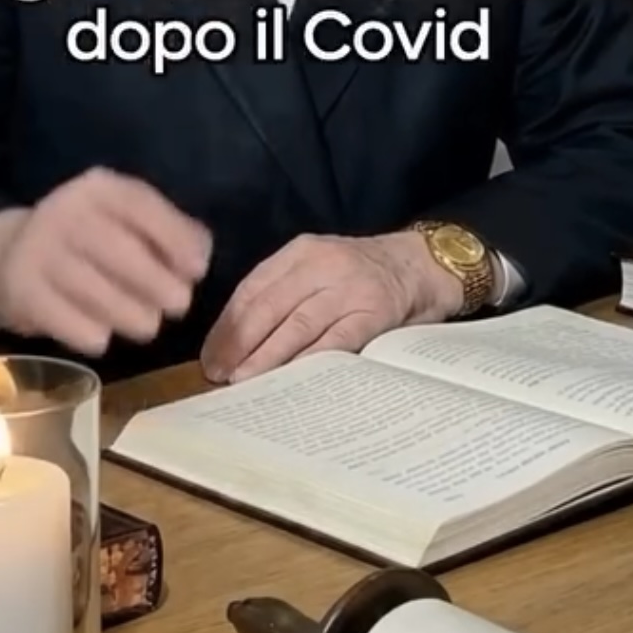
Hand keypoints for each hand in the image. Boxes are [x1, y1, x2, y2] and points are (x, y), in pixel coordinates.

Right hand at [0, 170, 211, 356]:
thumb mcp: (121, 219)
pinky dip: (97, 336)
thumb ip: (165, 230)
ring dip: (136, 318)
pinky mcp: (22, 293)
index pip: (142, 207)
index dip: (176, 239)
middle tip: (178, 306)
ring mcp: (40, 252)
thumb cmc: (84, 238)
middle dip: (162, 287)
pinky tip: (101, 332)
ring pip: (103, 298)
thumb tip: (201, 256)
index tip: (198, 270)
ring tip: (145, 323)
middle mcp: (65, 212)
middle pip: (125, 256)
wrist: (5, 256)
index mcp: (97, 189)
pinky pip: (76, 327)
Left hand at [200, 231, 462, 383]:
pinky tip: (289, 381)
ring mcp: (349, 288)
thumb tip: (237, 340)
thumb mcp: (320, 266)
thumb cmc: (362, 274)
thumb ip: (285, 291)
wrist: (423, 264)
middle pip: (268, 306)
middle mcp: (322, 264)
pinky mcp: (374, 313)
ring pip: (296, 325)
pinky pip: (334, 341)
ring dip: (265, 357)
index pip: (252, 288)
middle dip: (238, 344)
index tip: (210, 355)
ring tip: (242, 381)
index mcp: (301, 251)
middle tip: (218, 374)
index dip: (227, 324)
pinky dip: (308, 362)